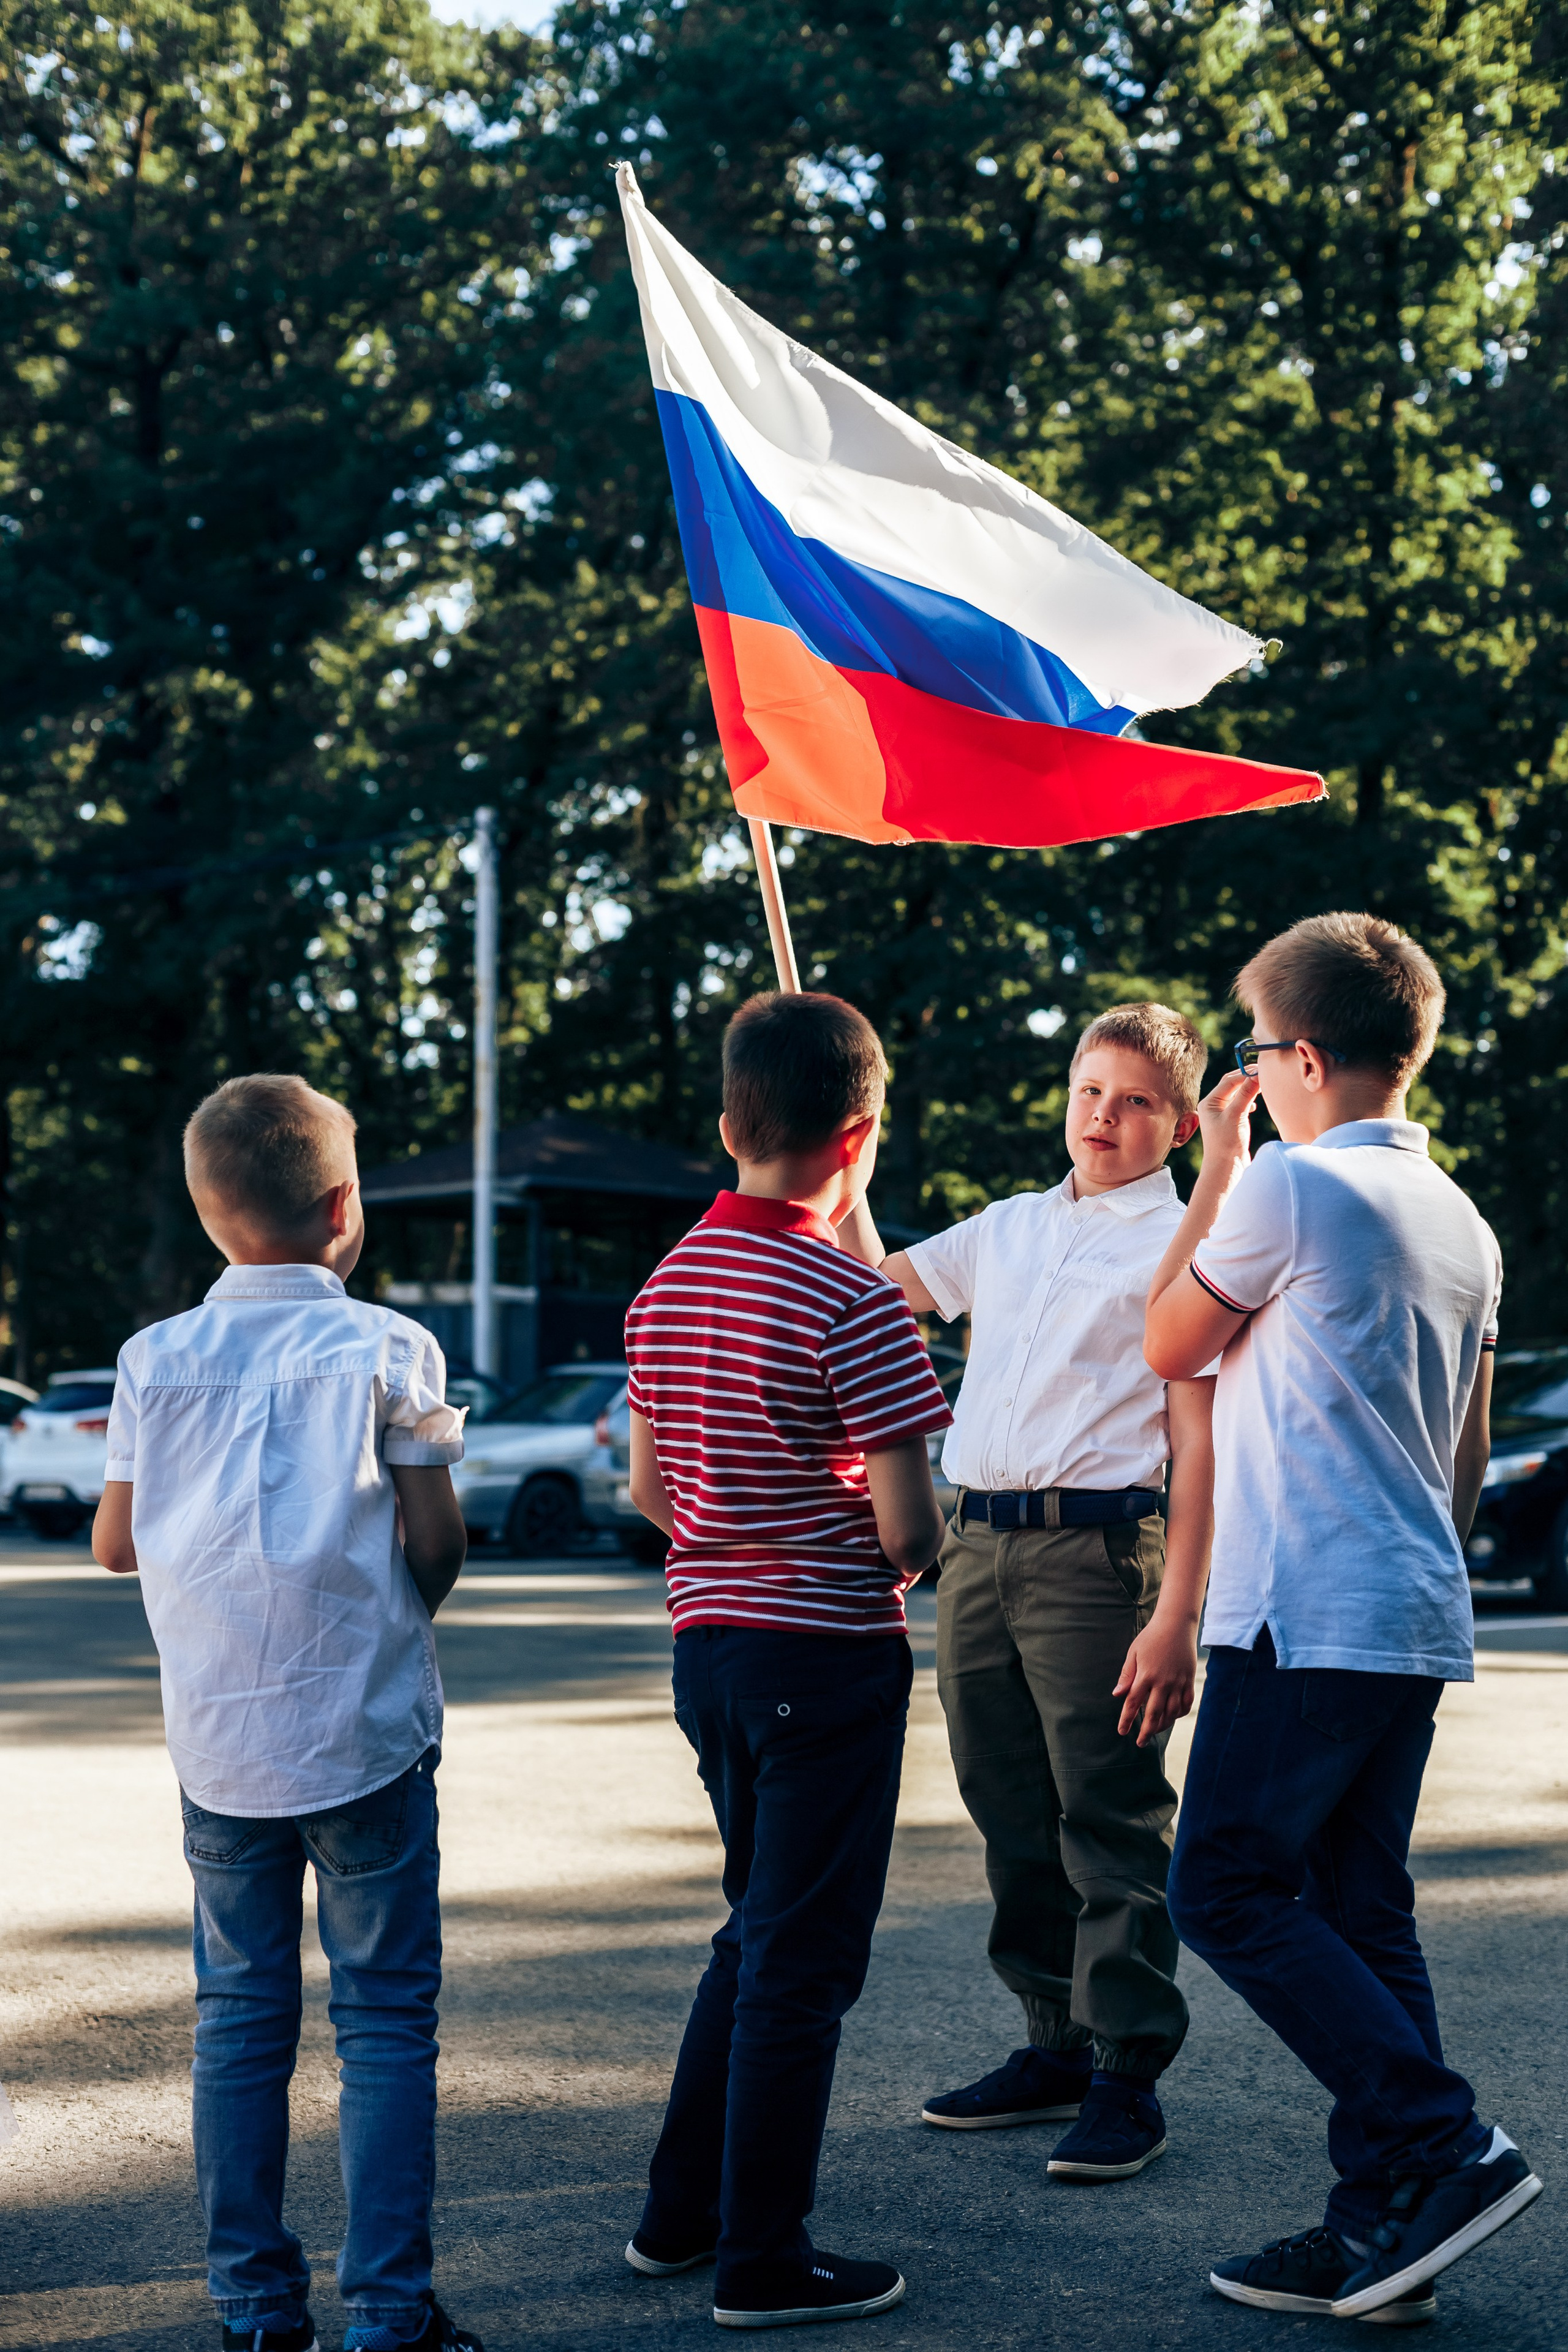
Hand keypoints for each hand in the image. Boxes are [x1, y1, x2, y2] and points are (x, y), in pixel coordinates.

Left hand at [1113, 1614, 1198, 1744]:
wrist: (1176, 1624)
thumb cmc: (1151, 1637)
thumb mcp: (1133, 1653)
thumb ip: (1126, 1676)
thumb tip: (1117, 1695)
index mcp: (1145, 1675)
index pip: (1133, 1703)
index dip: (1127, 1720)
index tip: (1122, 1732)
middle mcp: (1163, 1682)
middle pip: (1154, 1714)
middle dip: (1146, 1731)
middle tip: (1140, 1743)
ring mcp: (1178, 1682)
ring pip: (1172, 1713)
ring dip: (1163, 1726)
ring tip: (1154, 1731)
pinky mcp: (1189, 1680)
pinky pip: (1186, 1704)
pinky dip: (1179, 1714)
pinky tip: (1172, 1717)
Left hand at [1194, 1068, 1258, 1184]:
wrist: (1226, 1169)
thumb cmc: (1227, 1144)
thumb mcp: (1236, 1116)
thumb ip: (1245, 1094)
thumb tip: (1256, 1075)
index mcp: (1209, 1103)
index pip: (1229, 1081)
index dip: (1245, 1073)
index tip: (1262, 1070)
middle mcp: (1213, 1106)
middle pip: (1231, 1084)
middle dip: (1246, 1078)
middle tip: (1264, 1073)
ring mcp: (1222, 1114)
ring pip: (1237, 1094)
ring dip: (1248, 1088)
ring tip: (1263, 1084)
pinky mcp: (1231, 1122)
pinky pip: (1240, 1104)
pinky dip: (1248, 1100)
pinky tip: (1255, 1104)